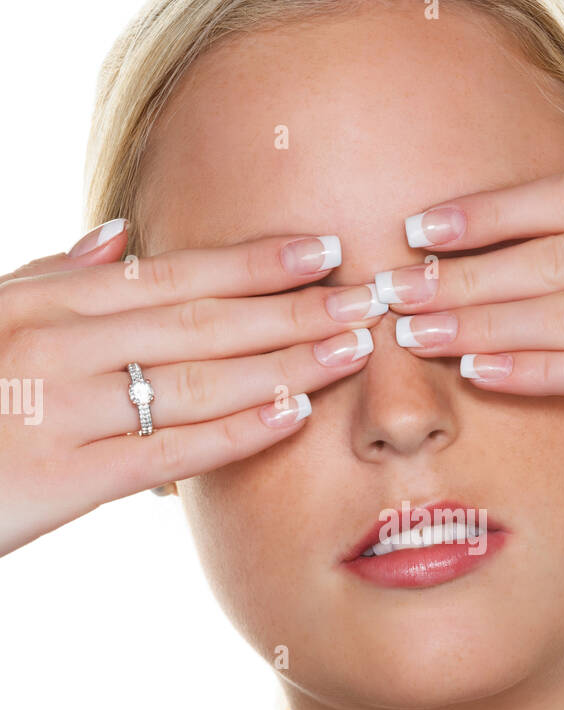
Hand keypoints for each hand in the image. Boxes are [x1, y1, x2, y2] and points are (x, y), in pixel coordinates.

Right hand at [0, 221, 386, 556]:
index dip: (252, 262)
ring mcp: (64, 408)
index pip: (170, 275)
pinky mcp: (68, 478)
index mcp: (47, 302)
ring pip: (198, 379)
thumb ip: (54, 275)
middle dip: (293, 307)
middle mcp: (60, 344)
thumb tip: (120, 231)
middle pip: (201, 321)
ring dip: (286, 361)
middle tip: (370, 294)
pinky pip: (171, 448)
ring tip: (353, 347)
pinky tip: (295, 412)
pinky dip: (238, 430)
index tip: (320, 250)